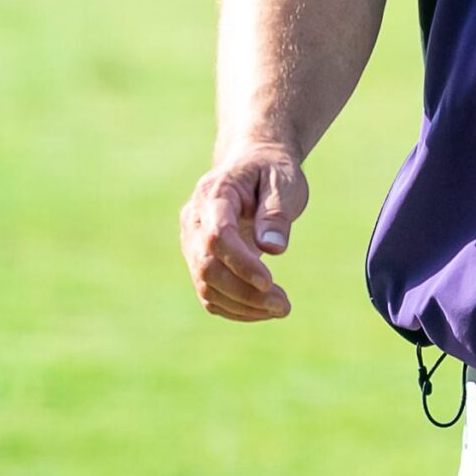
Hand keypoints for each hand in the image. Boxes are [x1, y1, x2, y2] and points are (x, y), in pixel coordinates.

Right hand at [179, 140, 308, 321]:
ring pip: (206, 285)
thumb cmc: (271, 171)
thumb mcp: (284, 182)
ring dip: (243, 305)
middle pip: (208, 266)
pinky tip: (264, 309)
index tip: (269, 282)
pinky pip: (210, 294)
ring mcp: (191, 242)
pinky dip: (235, 308)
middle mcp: (194, 220)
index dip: (240, 263)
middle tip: (284, 305)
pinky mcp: (198, 261)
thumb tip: (272, 248)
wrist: (253, 166)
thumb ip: (276, 212)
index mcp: (213, 194)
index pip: (217, 235)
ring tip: (281, 308)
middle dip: (245, 291)